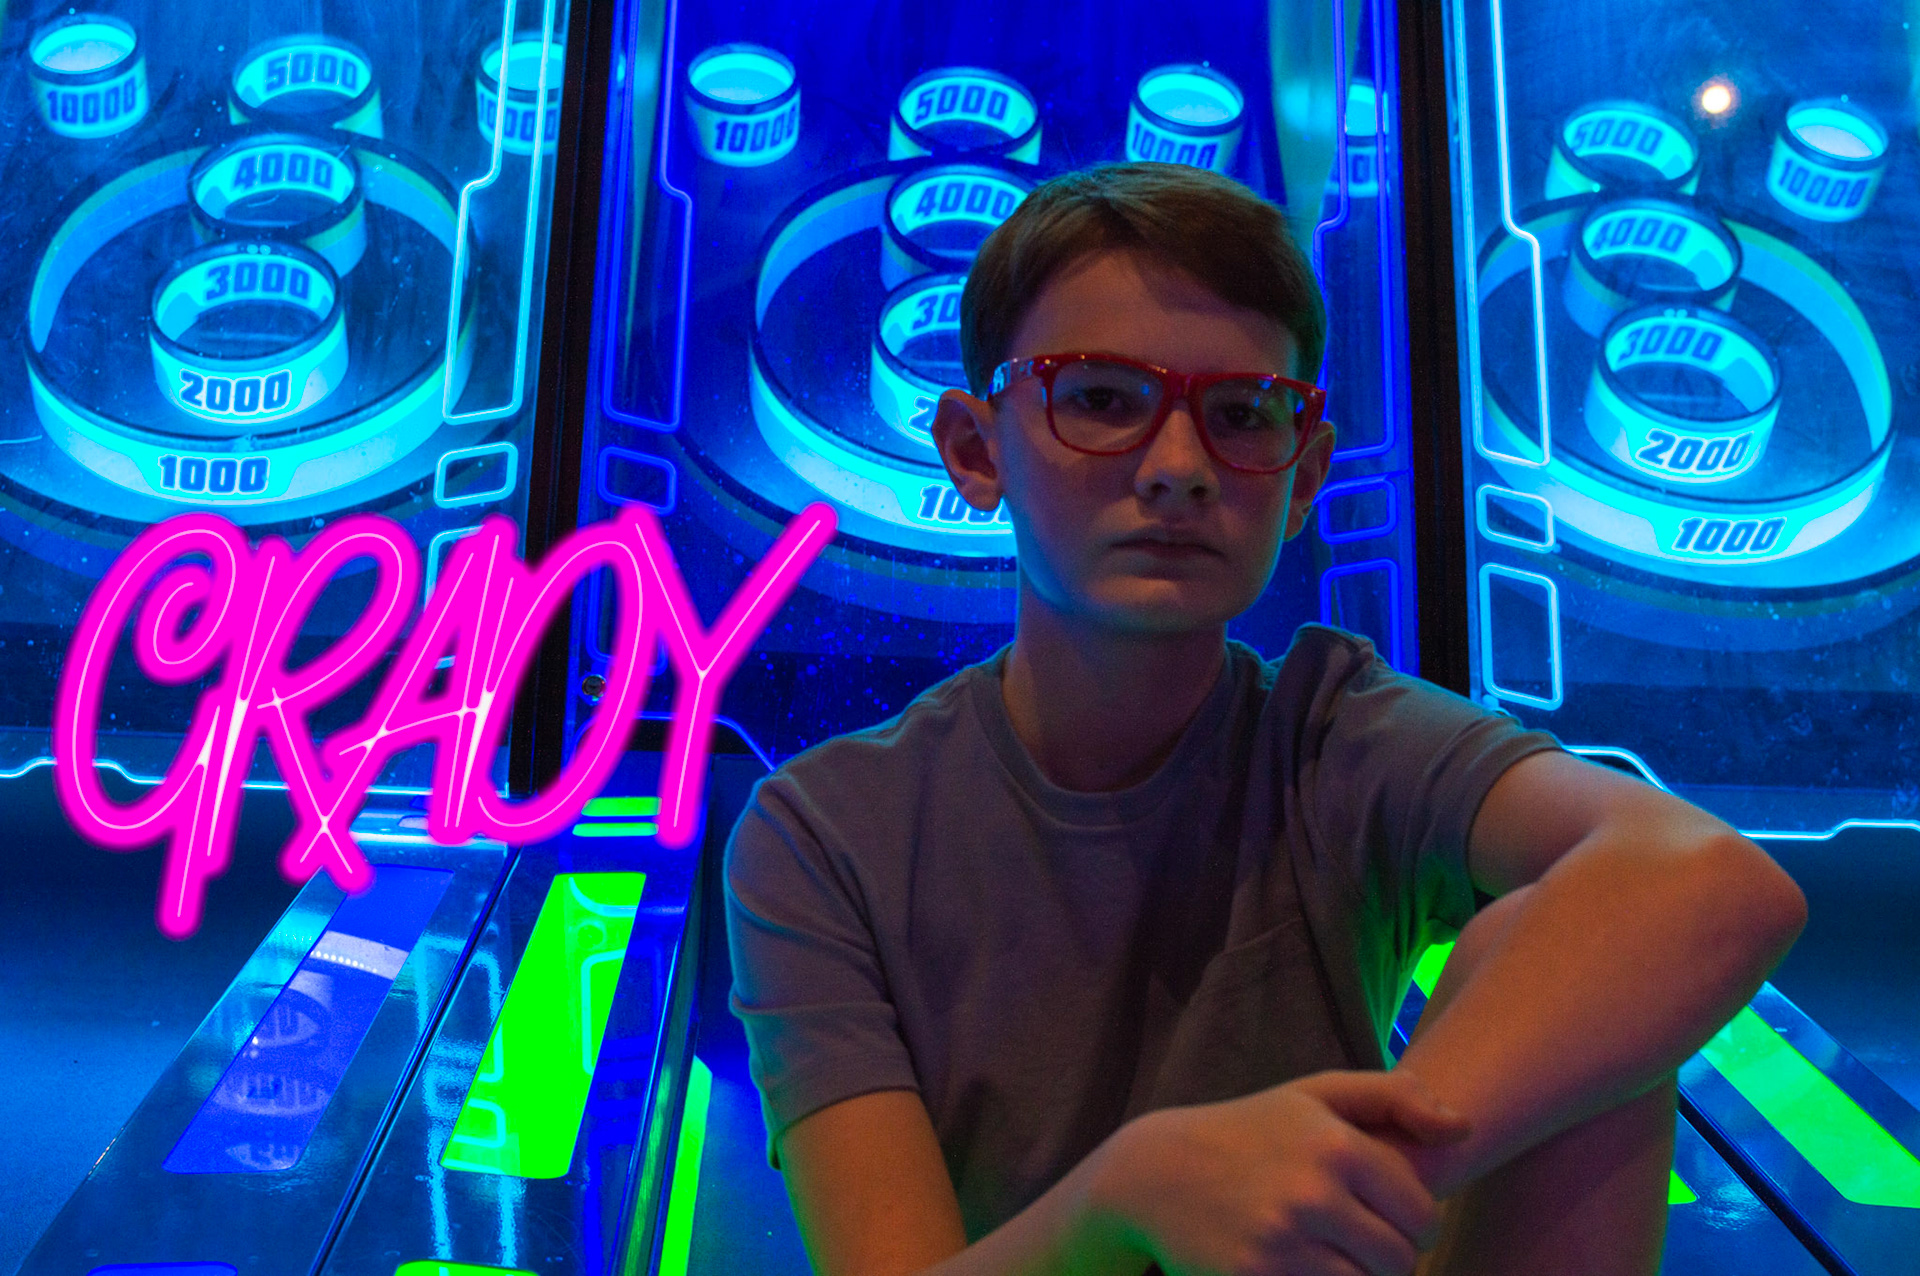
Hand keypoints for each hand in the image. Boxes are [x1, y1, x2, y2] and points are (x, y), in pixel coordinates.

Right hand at [1088, 1071, 1469, 1275]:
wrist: (1156, 1172)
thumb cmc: (1250, 1131)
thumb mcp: (1314, 1095)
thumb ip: (1393, 1097)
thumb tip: (1464, 1128)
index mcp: (1336, 1145)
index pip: (1422, 1212)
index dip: (1413, 1220)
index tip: (1385, 1212)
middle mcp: (1312, 1193)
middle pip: (1399, 1260)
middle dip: (1386, 1255)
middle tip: (1355, 1238)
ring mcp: (1282, 1241)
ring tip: (1328, 1251)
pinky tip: (1298, 1264)